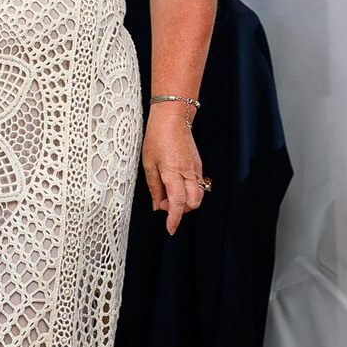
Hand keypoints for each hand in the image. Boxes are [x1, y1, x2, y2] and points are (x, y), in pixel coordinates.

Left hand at [140, 107, 205, 234]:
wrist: (173, 117)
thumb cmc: (157, 137)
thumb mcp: (148, 163)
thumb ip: (154, 187)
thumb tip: (158, 206)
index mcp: (173, 171)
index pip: (179, 202)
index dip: (175, 218)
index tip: (170, 229)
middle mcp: (188, 172)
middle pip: (193, 203)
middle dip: (181, 211)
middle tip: (164, 205)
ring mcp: (196, 169)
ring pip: (198, 196)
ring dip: (186, 202)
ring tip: (168, 195)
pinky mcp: (198, 166)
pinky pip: (198, 186)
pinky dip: (188, 192)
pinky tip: (175, 186)